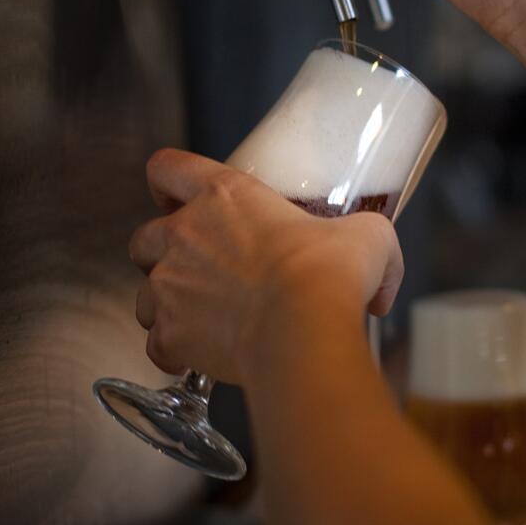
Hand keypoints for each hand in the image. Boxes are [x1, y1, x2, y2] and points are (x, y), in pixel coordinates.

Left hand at [127, 149, 404, 384]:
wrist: (304, 329)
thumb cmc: (327, 274)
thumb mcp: (366, 238)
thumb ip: (366, 245)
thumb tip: (382, 290)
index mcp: (223, 196)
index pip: (168, 167)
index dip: (166, 180)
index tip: (173, 194)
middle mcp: (184, 235)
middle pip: (143, 237)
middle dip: (161, 252)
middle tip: (197, 266)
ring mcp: (170, 285)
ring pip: (144, 293)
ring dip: (165, 303)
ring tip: (199, 317)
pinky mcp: (170, 333)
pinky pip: (156, 345)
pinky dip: (172, 351)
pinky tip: (198, 357)